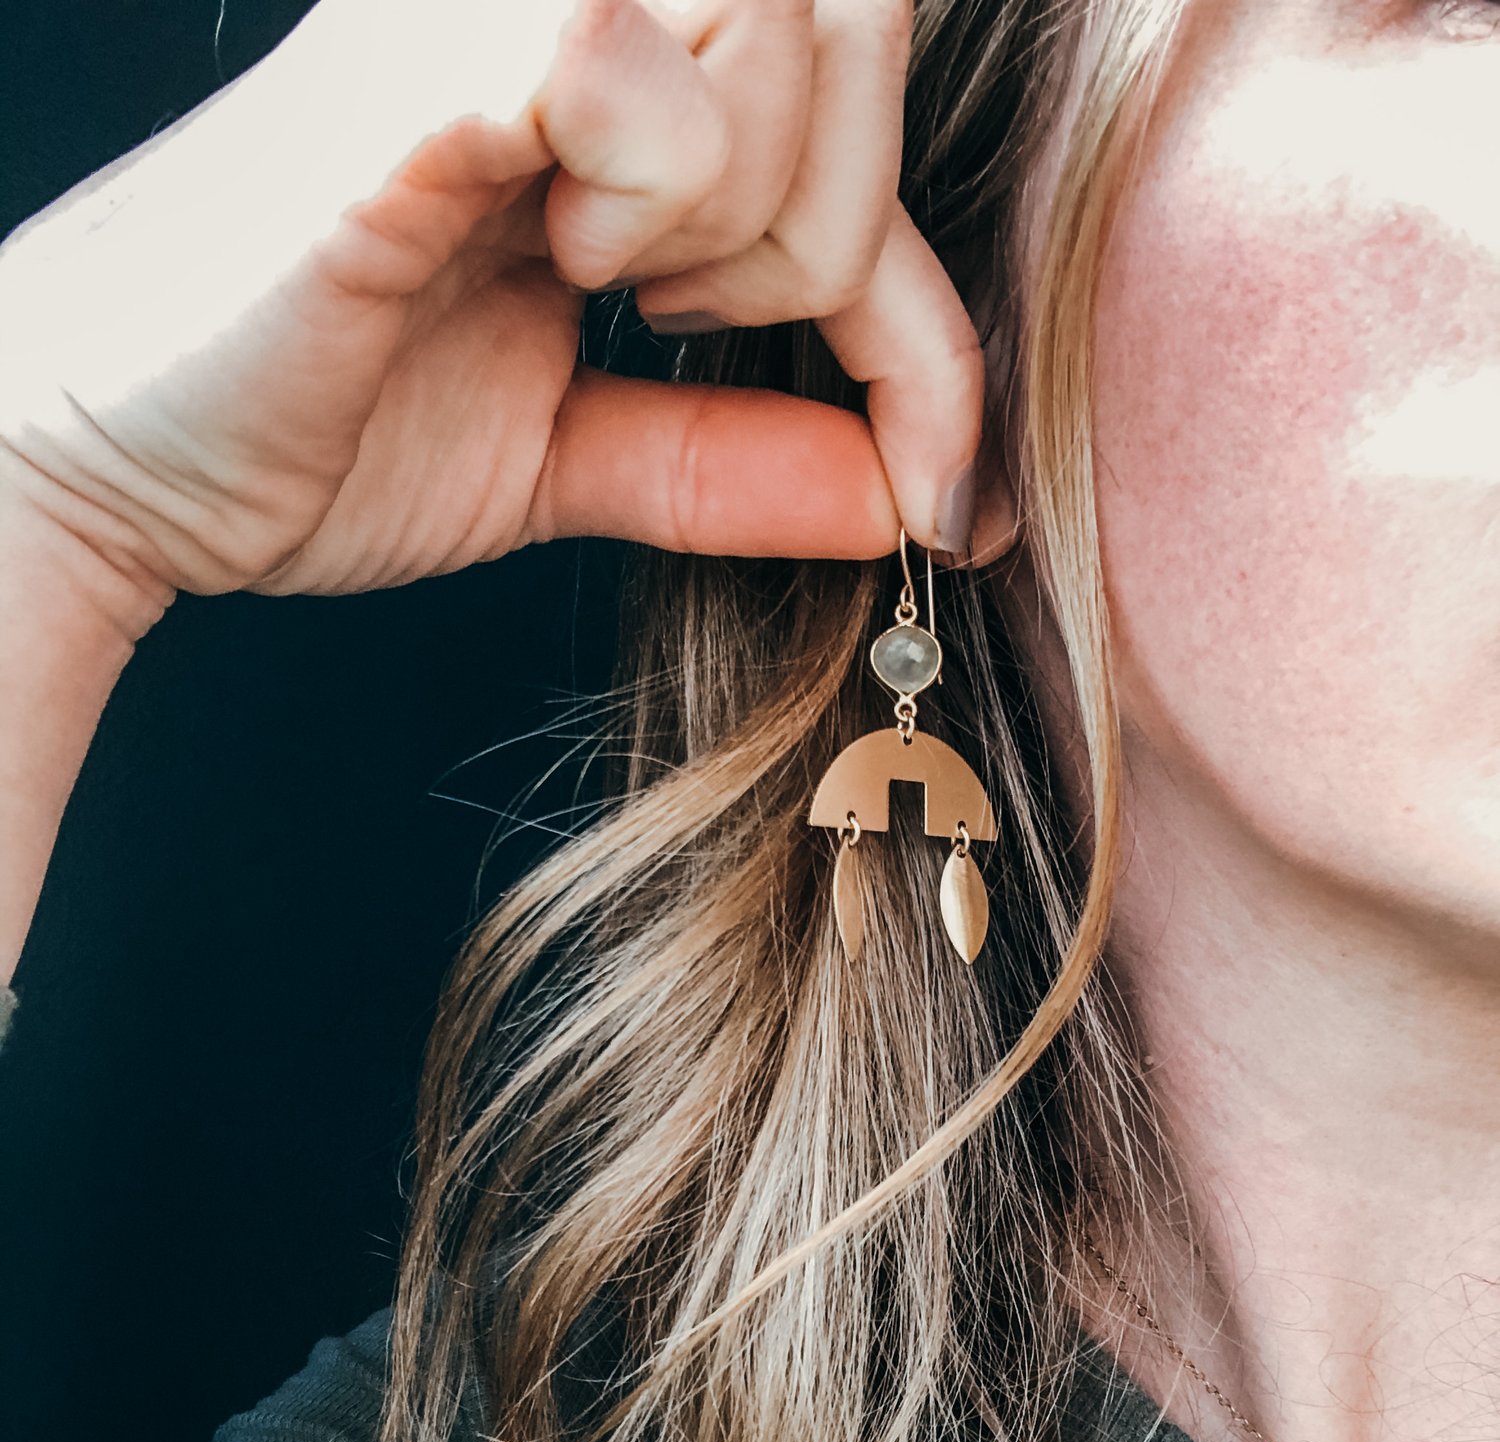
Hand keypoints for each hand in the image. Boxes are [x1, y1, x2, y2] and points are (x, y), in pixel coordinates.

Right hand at [0, 0, 985, 603]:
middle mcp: (564, 3)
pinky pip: (635, 58)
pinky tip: (554, 251)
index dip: (935, 325)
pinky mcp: (425, 68)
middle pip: (862, 18)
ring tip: (602, 282)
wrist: (134, 473)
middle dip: (835, 239)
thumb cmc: (321, 434)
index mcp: (605, 75)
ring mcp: (490, 14)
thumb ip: (733, 461)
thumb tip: (902, 501)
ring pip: (784, 18)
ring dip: (747, 214)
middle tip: (687, 325)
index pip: (863, 125)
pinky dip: (650, 190)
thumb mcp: (571, 458)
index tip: (950, 498)